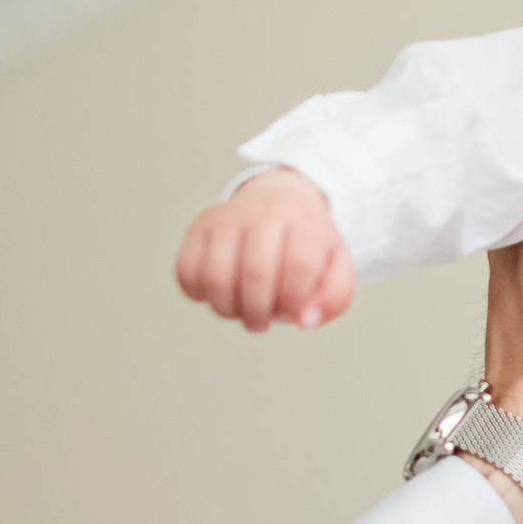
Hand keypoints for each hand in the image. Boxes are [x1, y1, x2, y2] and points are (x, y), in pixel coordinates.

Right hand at [174, 168, 355, 332]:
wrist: (278, 201)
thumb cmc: (307, 244)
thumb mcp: (336, 265)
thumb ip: (334, 298)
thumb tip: (304, 322)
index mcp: (304, 219)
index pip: (299, 264)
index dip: (294, 301)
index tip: (293, 311)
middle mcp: (264, 210)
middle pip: (256, 273)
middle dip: (259, 312)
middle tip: (262, 323)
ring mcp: (226, 215)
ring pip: (216, 277)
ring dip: (227, 310)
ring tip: (241, 312)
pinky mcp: (198, 225)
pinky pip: (186, 271)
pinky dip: (199, 295)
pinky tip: (219, 295)